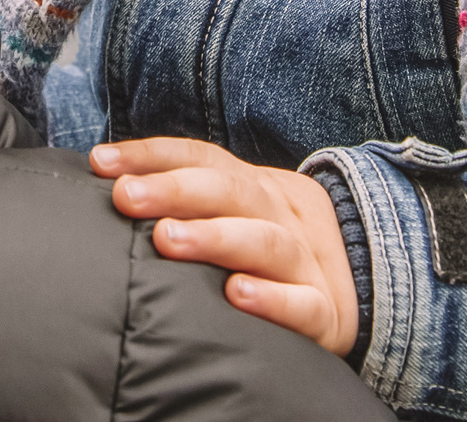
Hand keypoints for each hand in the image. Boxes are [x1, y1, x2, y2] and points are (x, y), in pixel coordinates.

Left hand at [91, 137, 359, 356]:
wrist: (365, 278)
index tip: (101, 163)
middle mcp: (278, 214)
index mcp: (253, 187)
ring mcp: (304, 261)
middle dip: (174, 189)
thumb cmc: (269, 247)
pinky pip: (303, 304)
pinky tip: (238, 295)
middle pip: (230, 191)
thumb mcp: (237, 211)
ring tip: (167, 239)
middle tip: (126, 197)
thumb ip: (183, 201)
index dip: (152, 155)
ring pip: (264, 242)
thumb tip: (107, 185)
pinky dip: (273, 300)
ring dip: (214, 237)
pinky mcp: (324, 312)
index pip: (203, 158)